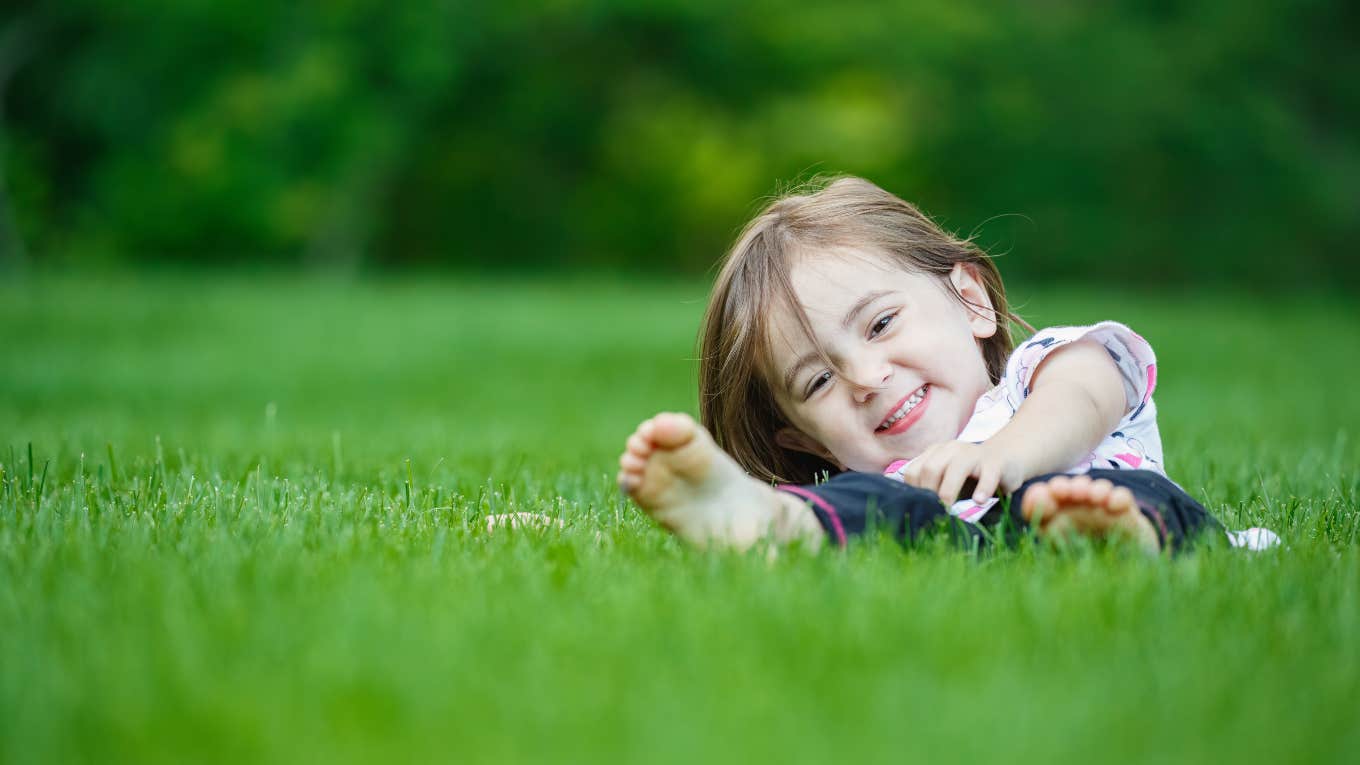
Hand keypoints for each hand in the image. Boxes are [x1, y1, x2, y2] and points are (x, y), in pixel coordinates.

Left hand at [898, 441, 1027, 504]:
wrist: (1008, 459)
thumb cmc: (972, 476)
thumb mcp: (947, 479)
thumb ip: (930, 488)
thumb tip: (909, 509)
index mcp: (935, 453)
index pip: (914, 471)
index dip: (914, 491)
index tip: (921, 508)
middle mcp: (952, 449)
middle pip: (931, 468)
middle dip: (929, 492)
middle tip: (935, 512)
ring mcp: (974, 453)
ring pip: (956, 468)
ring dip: (949, 491)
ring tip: (949, 509)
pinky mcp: (995, 462)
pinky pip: (987, 474)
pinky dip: (983, 488)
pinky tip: (979, 501)